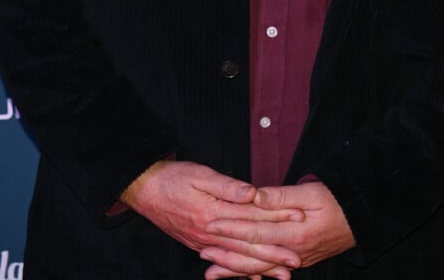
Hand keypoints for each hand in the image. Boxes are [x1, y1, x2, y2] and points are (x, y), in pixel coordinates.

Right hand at [121, 160, 302, 278]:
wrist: (145, 190)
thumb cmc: (173, 178)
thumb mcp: (200, 174)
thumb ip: (227, 186)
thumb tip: (252, 193)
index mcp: (213, 213)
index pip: (252, 217)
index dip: (276, 218)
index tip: (298, 218)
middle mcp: (210, 233)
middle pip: (248, 245)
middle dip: (274, 253)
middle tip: (297, 260)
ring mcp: (203, 243)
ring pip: (237, 259)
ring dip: (261, 267)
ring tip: (282, 275)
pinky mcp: (198, 244)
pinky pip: (224, 262)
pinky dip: (239, 271)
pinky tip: (253, 277)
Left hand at [201, 181, 354, 277]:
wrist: (361, 219)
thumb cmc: (337, 201)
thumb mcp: (311, 192)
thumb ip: (281, 196)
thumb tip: (255, 195)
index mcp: (294, 233)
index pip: (255, 231)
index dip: (231, 227)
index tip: (210, 224)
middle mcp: (293, 252)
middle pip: (253, 255)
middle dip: (226, 254)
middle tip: (201, 252)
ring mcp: (296, 259)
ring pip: (259, 267)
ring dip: (234, 269)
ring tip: (211, 272)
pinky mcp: (299, 260)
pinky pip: (270, 270)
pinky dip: (252, 273)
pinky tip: (238, 275)